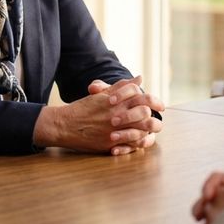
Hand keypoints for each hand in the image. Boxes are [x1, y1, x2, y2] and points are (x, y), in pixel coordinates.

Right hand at [34, 75, 163, 153]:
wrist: (64, 125)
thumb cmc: (83, 108)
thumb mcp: (102, 95)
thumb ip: (121, 86)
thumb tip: (139, 78)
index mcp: (115, 100)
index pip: (140, 95)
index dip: (153, 99)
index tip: (160, 105)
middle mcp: (116, 114)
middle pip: (144, 112)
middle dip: (155, 115)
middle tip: (159, 118)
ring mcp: (114, 130)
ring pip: (141, 130)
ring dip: (149, 130)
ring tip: (152, 130)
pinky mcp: (110, 143)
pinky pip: (131, 144)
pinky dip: (140, 143)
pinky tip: (142, 140)